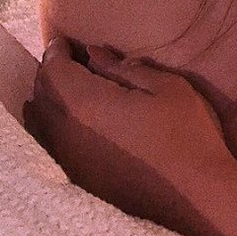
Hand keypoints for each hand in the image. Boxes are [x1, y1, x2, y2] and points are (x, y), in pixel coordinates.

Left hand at [27, 38, 236, 234]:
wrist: (195, 194)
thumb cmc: (187, 134)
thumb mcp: (166, 87)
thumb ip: (125, 68)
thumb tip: (94, 54)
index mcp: (84, 104)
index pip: (53, 69)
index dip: (56, 51)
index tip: (65, 41)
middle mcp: (65, 132)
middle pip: (42, 94)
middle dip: (51, 73)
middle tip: (69, 60)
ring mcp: (69, 159)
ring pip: (41, 121)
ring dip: (50, 100)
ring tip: (70, 89)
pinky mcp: (78, 178)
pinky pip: (51, 143)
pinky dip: (55, 124)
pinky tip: (76, 121)